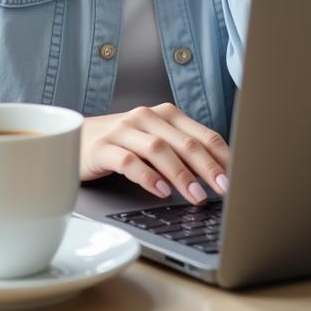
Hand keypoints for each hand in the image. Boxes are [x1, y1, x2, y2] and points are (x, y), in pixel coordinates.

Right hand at [79, 103, 229, 204]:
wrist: (72, 137)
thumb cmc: (121, 143)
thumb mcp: (153, 142)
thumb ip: (180, 153)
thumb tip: (215, 177)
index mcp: (166, 114)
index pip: (202, 134)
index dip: (222, 156)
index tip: (237, 177)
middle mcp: (147, 117)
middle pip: (184, 142)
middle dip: (207, 167)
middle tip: (224, 189)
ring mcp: (123, 130)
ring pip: (159, 150)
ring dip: (181, 174)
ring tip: (195, 196)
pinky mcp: (102, 147)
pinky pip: (128, 161)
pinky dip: (147, 176)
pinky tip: (160, 191)